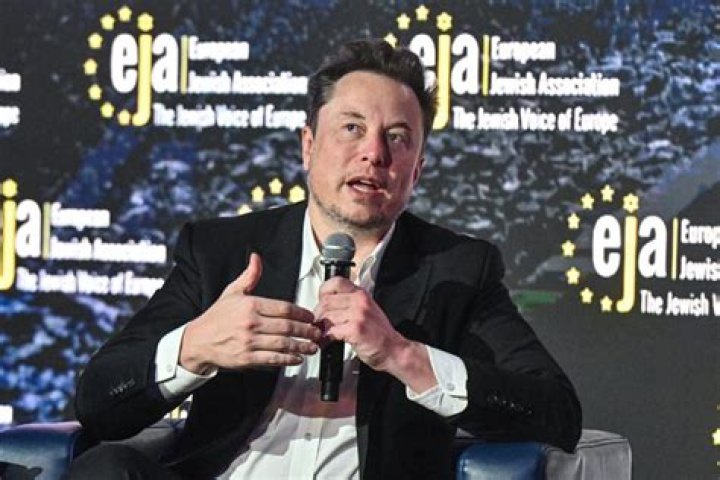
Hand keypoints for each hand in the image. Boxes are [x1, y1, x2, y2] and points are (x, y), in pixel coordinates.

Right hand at [180, 253, 320, 373]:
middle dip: (307, 330)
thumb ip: (249, 276)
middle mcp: (251, 323)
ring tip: (313, 347)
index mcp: (250, 305)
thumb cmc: (217, 317)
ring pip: (282, 344)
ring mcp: (249, 341)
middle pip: (287, 326)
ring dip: (301, 346)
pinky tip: (297, 358)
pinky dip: (287, 359)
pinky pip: (272, 359)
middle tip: (318, 333)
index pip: (284, 308)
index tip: (311, 317)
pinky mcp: (246, 358)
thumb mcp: (232, 292)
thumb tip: (256, 257)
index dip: (302, 313)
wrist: (197, 342)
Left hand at [315, 277, 435, 392]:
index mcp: (361, 294)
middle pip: (326, 301)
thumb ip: (349, 303)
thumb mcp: (367, 310)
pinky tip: (327, 341)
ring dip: (321, 328)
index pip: (336, 282)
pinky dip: (325, 338)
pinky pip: (331, 330)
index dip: (323, 292)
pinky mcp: (356, 329)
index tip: (321, 302)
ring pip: (327, 316)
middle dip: (318, 315)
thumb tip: (327, 302)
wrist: (394, 350)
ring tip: (323, 334)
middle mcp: (360, 301)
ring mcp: (359, 315)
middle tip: (319, 324)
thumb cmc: (379, 334)